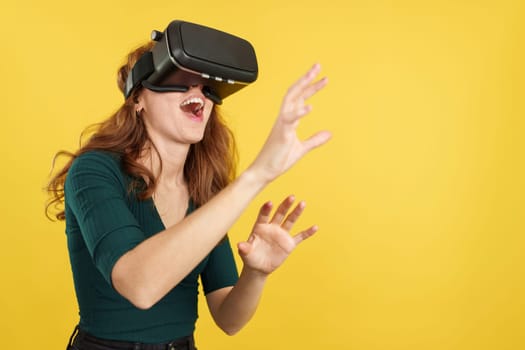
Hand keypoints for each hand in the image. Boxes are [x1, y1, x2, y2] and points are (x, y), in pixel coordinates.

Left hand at [237, 196, 317, 274]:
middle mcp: (272, 227)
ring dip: (296, 212)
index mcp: (260, 227)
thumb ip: (244, 248)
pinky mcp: (289, 244)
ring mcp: (281, 234)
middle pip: (279, 214)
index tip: (270, 203)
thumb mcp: (245, 253)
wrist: (259, 267)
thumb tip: (240, 245)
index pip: (264, 215)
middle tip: (291, 197)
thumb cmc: (250, 257)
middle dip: (285, 205)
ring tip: (302, 203)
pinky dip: (307, 233)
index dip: (266, 209)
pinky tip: (315, 227)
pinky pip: (300, 237)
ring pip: (290, 221)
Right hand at [249, 63, 331, 182]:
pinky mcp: (281, 134)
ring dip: (304, 87)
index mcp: (288, 120)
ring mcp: (282, 124)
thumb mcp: (302, 148)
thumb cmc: (278, 160)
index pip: (299, 98)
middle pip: (295, 92)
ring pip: (291, 99)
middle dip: (306, 78)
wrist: (263, 172)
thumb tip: (328, 133)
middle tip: (318, 66)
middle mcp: (284, 118)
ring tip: (316, 77)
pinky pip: (289, 119)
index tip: (322, 77)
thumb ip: (315, 140)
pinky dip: (299, 112)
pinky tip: (310, 107)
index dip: (310, 86)